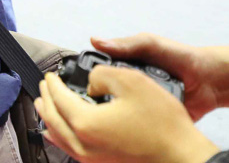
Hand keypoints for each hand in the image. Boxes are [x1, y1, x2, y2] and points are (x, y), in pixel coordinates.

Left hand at [36, 70, 219, 162]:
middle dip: (46, 99)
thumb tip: (91, 82)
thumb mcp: (132, 81)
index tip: (51, 74)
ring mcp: (92, 159)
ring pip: (59, 137)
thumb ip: (101, 74)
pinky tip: (59, 132)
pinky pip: (71, 150)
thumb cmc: (162, 123)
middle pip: (53, 119)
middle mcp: (83, 145)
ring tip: (44, 105)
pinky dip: (61, 136)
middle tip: (44, 86)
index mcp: (85, 123)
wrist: (183, 157)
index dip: (53, 83)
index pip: (59, 98)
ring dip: (49, 118)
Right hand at [91, 34, 219, 120]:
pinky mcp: (152, 121)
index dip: (92, 78)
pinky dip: (138, 124)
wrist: (210, 80)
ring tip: (123, 111)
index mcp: (124, 68)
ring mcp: (140, 104)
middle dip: (106, 97)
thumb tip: (95, 41)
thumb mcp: (150, 44)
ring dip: (122, 111)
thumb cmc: (180, 57)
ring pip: (121, 111)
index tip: (88, 82)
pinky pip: (140, 125)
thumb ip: (125, 44)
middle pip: (107, 94)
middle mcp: (129, 87)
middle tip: (109, 98)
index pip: (99, 75)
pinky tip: (137, 123)